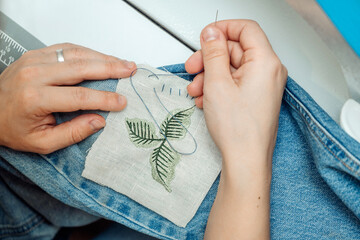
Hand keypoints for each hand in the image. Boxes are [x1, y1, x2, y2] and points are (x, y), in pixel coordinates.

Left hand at [0, 43, 135, 153]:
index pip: (79, 96)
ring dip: (102, 57)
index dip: (105, 99)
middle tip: (130, 70)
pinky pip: (65, 48)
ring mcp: (34, 61)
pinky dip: (87, 51)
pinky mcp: (35, 55)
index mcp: (35, 99)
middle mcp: (34, 75)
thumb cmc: (11, 128)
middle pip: (81, 67)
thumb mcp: (41, 142)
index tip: (122, 102)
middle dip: (110, 68)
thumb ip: (72, 134)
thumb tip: (99, 121)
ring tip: (121, 62)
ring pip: (75, 54)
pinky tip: (100, 56)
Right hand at [186, 20, 286, 166]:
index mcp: (265, 62)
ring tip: (197, 91)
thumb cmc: (238, 129)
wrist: (245, 160)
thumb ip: (213, 53)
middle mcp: (268, 72)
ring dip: (209, 76)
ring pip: (231, 68)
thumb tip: (211, 33)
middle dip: (209, 59)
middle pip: (235, 50)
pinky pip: (234, 83)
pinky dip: (217, 87)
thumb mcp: (217, 83)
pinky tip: (205, 100)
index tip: (205, 37)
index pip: (246, 29)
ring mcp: (262, 85)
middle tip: (193, 68)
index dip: (222, 29)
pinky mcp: (255, 97)